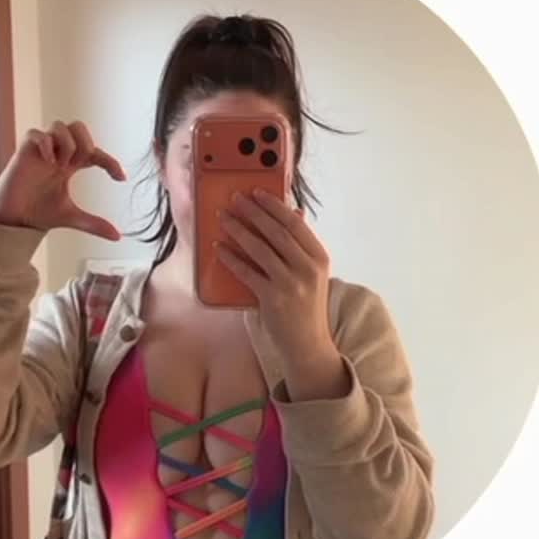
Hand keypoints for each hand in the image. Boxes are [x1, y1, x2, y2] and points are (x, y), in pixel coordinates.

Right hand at [0, 120, 125, 239]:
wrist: (13, 220)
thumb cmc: (39, 213)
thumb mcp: (72, 217)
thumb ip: (94, 224)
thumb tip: (118, 236)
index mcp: (70, 165)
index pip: (95, 153)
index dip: (110, 162)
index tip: (122, 179)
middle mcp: (57, 154)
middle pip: (78, 127)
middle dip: (85, 144)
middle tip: (78, 166)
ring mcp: (41, 151)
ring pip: (60, 126)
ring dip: (67, 144)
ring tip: (61, 166)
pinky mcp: (24, 152)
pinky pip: (37, 134)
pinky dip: (47, 144)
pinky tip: (50, 163)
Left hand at [215, 188, 339, 378]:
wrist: (308, 345)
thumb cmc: (306, 307)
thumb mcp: (312, 274)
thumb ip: (301, 246)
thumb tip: (293, 212)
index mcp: (319, 258)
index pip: (295, 224)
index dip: (274, 205)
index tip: (257, 192)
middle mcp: (308, 268)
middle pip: (276, 232)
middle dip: (253, 212)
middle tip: (234, 199)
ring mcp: (291, 284)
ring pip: (259, 249)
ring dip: (238, 230)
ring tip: (223, 218)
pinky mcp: (273, 299)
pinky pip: (247, 273)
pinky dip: (231, 258)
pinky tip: (218, 248)